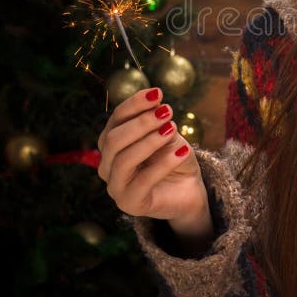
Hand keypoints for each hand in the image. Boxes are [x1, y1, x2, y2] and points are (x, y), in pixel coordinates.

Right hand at [98, 87, 212, 240]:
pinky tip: (182, 152)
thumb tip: (155, 102)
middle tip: (167, 112)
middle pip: (113, 140)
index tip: (158, 93)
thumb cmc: (174, 159)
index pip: (115, 120)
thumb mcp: (168, 136)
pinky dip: (164, 164)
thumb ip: (158, 123)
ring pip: (123, 160)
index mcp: (112, 144)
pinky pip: (142, 182)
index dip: (134, 104)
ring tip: (172, 128)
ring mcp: (115, 187)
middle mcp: (107, 165)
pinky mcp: (130, 204)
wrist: (190, 190)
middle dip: (141, 123)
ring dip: (149, 141)